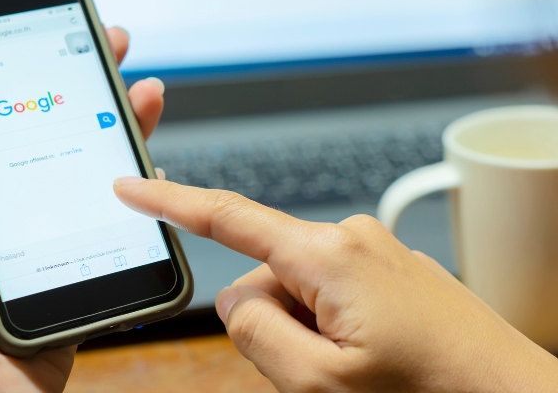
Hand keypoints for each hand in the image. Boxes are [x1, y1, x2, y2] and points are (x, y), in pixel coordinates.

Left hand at [0, 28, 164, 392]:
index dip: (24, 66)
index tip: (51, 30)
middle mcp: (3, 203)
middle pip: (54, 125)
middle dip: (86, 80)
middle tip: (116, 43)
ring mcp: (47, 230)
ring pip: (92, 161)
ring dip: (123, 121)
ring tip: (147, 90)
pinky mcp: (82, 258)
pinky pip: (119, 213)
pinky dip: (141, 183)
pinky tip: (152, 157)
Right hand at [113, 181, 557, 392]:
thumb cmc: (428, 392)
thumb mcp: (320, 384)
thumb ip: (257, 333)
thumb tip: (238, 297)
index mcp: (328, 254)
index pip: (230, 218)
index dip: (171, 203)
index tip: (129, 186)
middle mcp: (353, 237)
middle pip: (268, 278)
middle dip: (278, 326)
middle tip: (330, 375)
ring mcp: (378, 253)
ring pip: (305, 294)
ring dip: (314, 336)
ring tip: (366, 373)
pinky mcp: (395, 271)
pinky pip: (339, 298)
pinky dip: (340, 332)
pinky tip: (381, 363)